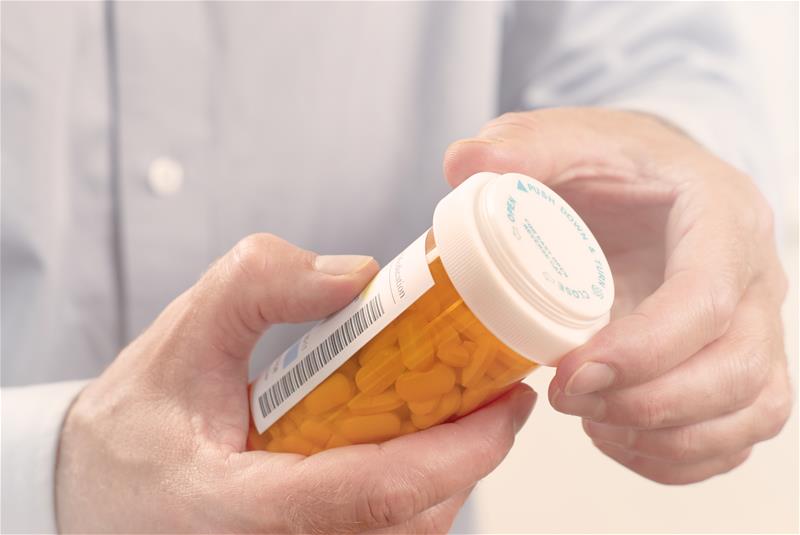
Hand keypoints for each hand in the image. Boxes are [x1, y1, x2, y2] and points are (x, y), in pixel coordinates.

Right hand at [56, 233, 535, 532]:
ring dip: (449, 471)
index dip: (458, 451)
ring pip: (408, 533)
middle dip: (469, 453)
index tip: (509, 401)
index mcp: (243, 510)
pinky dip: (419, 487)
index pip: (374, 494)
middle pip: (411, 518)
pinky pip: (386, 533)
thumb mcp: (180, 338)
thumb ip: (258, 286)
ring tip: (461, 405)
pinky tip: (415, 439)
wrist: (98, 496)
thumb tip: (357, 276)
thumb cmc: (131, 429)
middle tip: (494, 386)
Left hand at [444, 107, 790, 483]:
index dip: (643, 348)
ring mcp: (755, 324)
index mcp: (720, 215)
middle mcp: (755, 275)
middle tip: (567, 400)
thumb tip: (462, 163)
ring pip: (750, 410)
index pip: (706, 296)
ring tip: (590, 423)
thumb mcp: (566, 139)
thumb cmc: (613, 164)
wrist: (649, 184)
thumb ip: (520, 145)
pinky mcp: (740, 362)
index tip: (569, 370)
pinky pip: (737, 433)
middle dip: (649, 404)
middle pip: (738, 368)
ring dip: (667, 438)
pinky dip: (679, 456)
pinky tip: (614, 435)